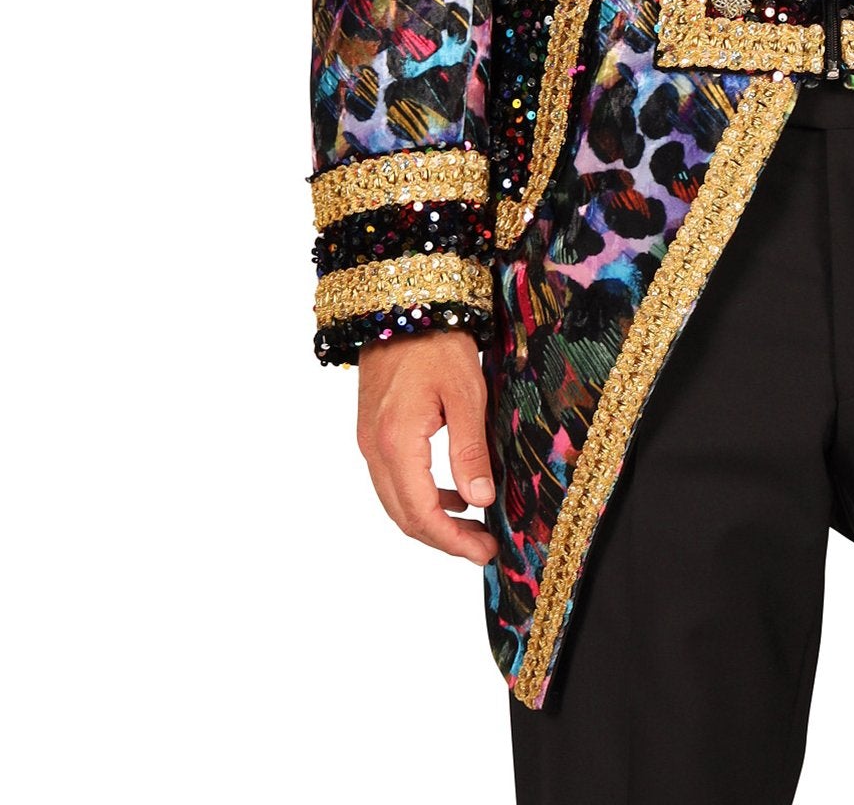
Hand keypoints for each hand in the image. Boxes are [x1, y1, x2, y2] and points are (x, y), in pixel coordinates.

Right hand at [356, 328, 495, 566]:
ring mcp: (368, 441)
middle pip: (404, 516)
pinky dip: (420, 496)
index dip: (453, 542)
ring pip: (396, 501)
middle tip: (484, 548)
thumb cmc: (437, 343)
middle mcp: (374, 448)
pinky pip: (393, 479)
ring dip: (432, 520)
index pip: (422, 515)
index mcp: (397, 443)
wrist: (400, 301)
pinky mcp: (372, 431)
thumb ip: (470, 450)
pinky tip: (453, 492)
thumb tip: (480, 501)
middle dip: (444, 539)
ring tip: (474, 525)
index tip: (485, 553)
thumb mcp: (466, 393)